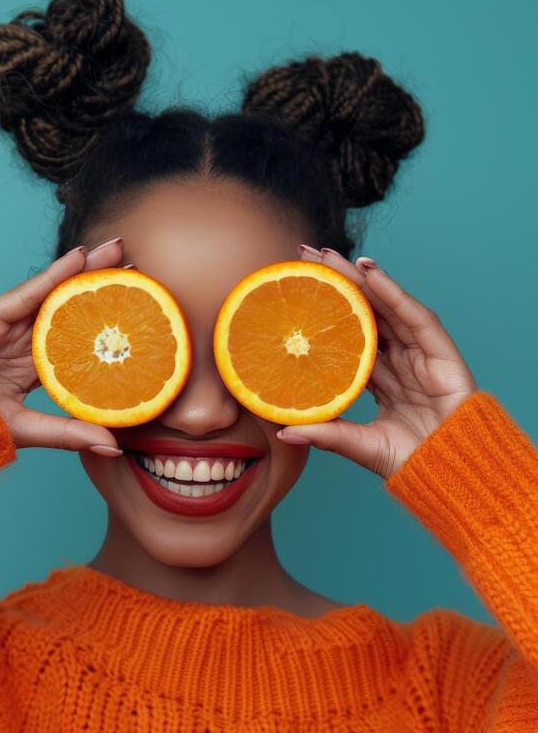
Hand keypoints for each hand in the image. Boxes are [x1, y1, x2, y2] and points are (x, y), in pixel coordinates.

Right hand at [0, 237, 127, 454]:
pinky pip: (30, 291)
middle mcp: (27, 342)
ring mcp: (9, 327)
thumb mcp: (33, 429)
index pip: (81, 339)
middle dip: (103, 287)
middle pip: (72, 309)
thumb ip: (70, 433)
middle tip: (136, 268)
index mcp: (39, 367)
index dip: (108, 324)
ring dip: (86, 271)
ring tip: (117, 252)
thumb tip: (113, 447)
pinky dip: (56, 273)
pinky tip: (81, 258)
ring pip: (55, 293)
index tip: (141, 311)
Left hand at [276, 247, 478, 479]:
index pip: (349, 336)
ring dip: (362, 278)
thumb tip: (283, 431)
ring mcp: (422, 355)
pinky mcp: (442, 354)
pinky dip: (394, 294)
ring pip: (388, 307)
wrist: (449, 475)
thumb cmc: (409, 461)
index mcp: (381, 379)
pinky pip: (415, 317)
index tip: (296, 291)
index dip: (325, 313)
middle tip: (307, 256)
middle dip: (339, 283)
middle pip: (366, 312)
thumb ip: (325, 433)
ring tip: (332, 256)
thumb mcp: (358, 444)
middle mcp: (400, 360)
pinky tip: (371, 275)